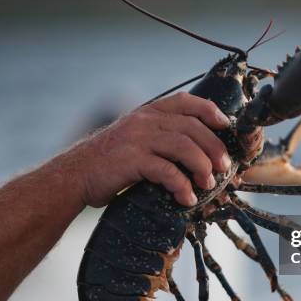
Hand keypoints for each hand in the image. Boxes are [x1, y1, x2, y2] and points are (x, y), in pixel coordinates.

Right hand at [69, 92, 231, 206]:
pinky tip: (186, 198)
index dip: (210, 111)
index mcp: (148, 112)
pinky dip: (182, 186)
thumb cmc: (110, 162)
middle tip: (224, 168)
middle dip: (214, 148)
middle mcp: (144, 120)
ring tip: (208, 185)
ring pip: (184, 147)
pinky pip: (166, 171)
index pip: (186, 102)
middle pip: (192, 128)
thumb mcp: (135, 139)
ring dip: (201, 167)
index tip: (225, 126)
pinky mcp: (131, 160)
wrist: (74, 176)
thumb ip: (161, 137)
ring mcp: (137, 139)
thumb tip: (199, 152)